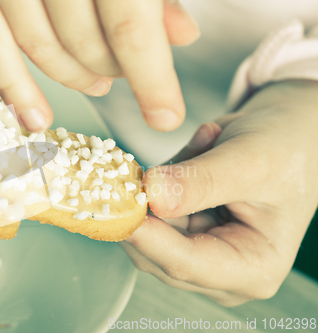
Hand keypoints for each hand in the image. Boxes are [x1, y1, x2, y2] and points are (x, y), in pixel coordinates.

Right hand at [0, 0, 199, 131]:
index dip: (151, 78)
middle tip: (127, 72)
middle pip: (83, 39)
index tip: (165, 115)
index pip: (130, 23)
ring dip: (71, 77)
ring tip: (97, 83)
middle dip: (113, 68)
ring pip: (37, 44)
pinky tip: (31, 112)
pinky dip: (10, 81)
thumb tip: (180, 35)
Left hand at [122, 80, 317, 306]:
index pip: (184, 264)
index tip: (116, 208)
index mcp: (252, 268)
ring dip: (161, 182)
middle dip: (146, 206)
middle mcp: (221, 269)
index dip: (145, 236)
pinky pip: (152, 207)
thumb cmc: (288, 149)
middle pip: (157, 251)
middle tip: (142, 163)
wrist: (291, 133)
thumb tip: (152, 196)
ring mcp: (199, 250)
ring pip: (149, 226)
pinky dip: (163, 177)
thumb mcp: (251, 162)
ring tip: (203, 147)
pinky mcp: (182, 229)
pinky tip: (198, 153)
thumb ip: (201, 182)